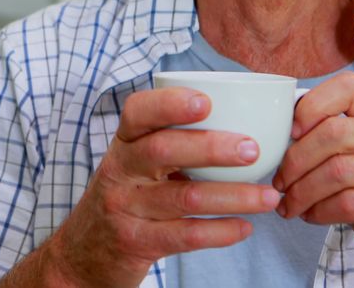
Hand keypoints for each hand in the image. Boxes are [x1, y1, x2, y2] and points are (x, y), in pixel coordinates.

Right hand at [24, 87, 281, 287]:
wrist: (84, 252)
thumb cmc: (126, 196)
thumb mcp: (134, 164)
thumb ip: (171, 143)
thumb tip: (242, 123)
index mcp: (124, 144)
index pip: (138, 113)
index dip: (170, 104)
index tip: (206, 101)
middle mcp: (120, 171)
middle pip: (163, 150)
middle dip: (211, 147)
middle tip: (253, 149)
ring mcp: (126, 207)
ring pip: (184, 197)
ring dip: (233, 196)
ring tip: (268, 197)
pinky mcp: (136, 242)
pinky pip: (185, 236)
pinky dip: (220, 232)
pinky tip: (245, 227)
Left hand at [272, 72, 353, 285]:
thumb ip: (328, 141)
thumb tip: (277, 130)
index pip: (350, 88)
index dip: (313, 104)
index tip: (289, 133)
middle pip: (336, 132)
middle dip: (296, 160)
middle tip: (279, 182)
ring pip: (339, 170)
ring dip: (303, 191)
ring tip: (289, 204)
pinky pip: (351, 203)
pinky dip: (320, 211)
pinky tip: (311, 216)